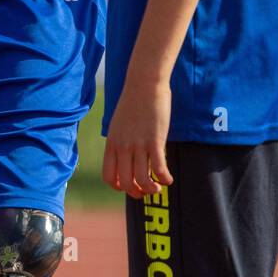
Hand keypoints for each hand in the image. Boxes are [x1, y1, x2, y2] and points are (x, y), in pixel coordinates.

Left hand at [102, 78, 173, 197]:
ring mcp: (138, 145)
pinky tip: (169, 179)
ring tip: (158, 187)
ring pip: (142, 179)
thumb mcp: (118, 125)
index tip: (129, 186)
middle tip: (146, 191)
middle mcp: (123, 148)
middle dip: (136, 193)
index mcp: (112, 145)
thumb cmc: (133, 102)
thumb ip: (120, 141)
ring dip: (151, 189)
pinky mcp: (155, 140)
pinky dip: (164, 178)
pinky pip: (158, 168)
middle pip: (125, 183)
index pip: (109, 177)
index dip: (118, 187)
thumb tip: (127, 156)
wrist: (144, 83)